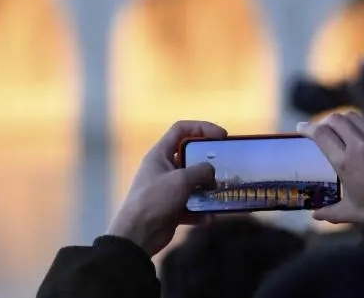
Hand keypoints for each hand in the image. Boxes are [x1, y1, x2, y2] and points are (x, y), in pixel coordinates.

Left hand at [107, 120, 225, 255]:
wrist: (137, 235)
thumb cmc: (155, 200)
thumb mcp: (181, 180)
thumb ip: (201, 171)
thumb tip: (212, 172)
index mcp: (160, 154)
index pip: (181, 129)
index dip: (202, 127)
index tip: (221, 136)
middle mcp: (163, 168)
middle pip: (190, 156)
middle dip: (209, 161)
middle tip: (226, 164)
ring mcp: (168, 189)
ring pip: (194, 182)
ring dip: (208, 188)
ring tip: (221, 192)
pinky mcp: (172, 208)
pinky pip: (192, 204)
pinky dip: (201, 210)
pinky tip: (208, 217)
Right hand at [298, 112, 363, 235]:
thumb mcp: (353, 213)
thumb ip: (331, 212)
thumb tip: (314, 215)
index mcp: (346, 162)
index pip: (321, 134)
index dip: (307, 128)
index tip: (301, 128)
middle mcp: (360, 144)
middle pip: (336, 119)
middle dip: (324, 122)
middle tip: (321, 130)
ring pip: (354, 117)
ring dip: (343, 121)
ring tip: (341, 130)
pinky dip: (362, 124)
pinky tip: (363, 135)